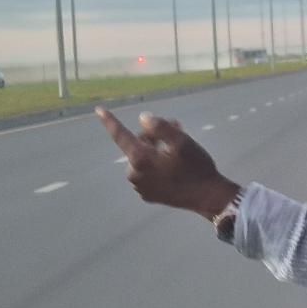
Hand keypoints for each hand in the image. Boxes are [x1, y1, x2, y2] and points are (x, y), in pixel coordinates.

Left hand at [96, 107, 239, 217]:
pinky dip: (157, 166)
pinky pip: (147, 173)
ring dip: (156, 150)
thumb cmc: (196, 167)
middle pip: (137, 145)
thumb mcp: (181, 141)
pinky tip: (174, 166)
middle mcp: (135, 175)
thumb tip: (143, 119)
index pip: (120, 135)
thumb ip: (159, 126)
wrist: (208, 197)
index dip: (110, 121)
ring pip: (143, 159)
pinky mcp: (148, 195)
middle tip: (177, 128)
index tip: (98, 109)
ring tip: (177, 149)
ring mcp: (140, 187)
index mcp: (140, 159)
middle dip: (154, 136)